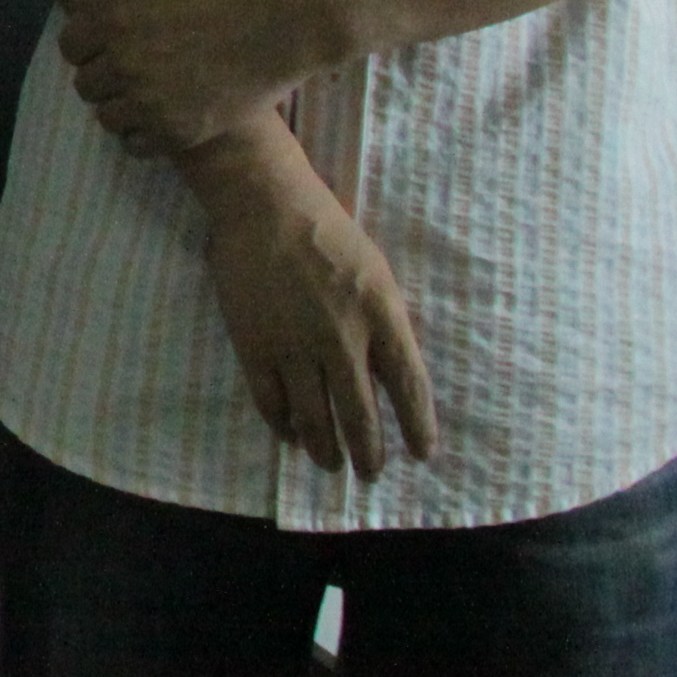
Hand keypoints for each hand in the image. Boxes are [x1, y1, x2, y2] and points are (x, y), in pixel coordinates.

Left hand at [56, 0, 317, 152]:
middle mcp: (125, 63)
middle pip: (85, 84)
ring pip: (107, 117)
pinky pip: (135, 145)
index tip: (110, 41)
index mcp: (115, 19)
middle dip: (103, 75)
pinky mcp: (179, 132)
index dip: (87, 44)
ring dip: (120, 106)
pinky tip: (161, 115)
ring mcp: (151, 101)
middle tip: (131, 67)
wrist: (286, 23)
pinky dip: (142, 134)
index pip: (69, 47)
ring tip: (145, 92)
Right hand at [185, 134, 437, 476]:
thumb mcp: (375, 272)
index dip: (418, 425)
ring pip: (314, 418)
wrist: (263, 203)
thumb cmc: (327, 229)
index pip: (409, 385)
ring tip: (331, 465)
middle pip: (360, 415)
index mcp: (381, 313)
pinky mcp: (255, 344)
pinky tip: (291, 435)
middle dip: (369, 453)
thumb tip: (387, 374)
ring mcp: (295, 344)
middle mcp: (342, 337)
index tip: (422, 454)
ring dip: (326, 450)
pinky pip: (271, 401)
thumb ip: (383, 322)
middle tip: (370, 473)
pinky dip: (283, 425)